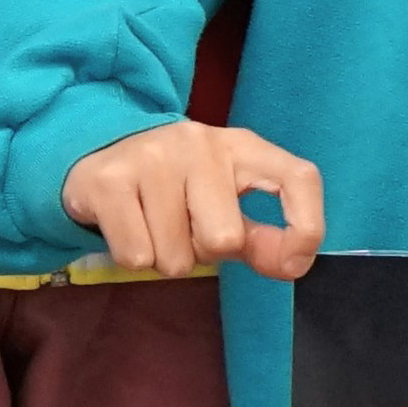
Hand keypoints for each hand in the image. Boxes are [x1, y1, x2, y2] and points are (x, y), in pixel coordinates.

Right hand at [59, 121, 324, 281]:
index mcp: (241, 147)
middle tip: (185, 229)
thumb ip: (260, 238)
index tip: (292, 262)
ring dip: (164, 258)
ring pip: (176, 259)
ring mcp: (152, 156)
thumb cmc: (177, 189)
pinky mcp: (109, 179)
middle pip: (225, 240)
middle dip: (204, 253)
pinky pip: (136, 258)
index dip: (307, 224)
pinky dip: (132, 257)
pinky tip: (127, 225)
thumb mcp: (224, 204)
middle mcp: (200, 142)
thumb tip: (292, 265)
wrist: (100, 155)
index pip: (299, 177)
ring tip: (153, 225)